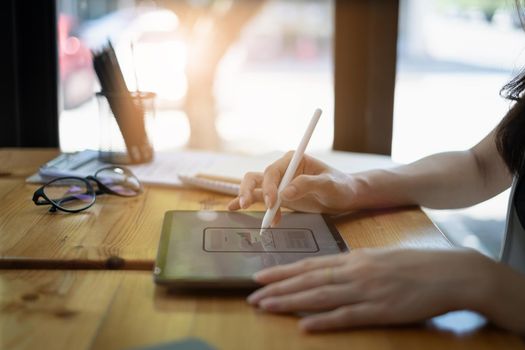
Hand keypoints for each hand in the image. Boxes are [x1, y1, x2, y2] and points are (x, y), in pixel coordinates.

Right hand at [228, 152, 355, 222]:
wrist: (345, 196)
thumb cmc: (340, 186)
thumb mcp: (329, 184)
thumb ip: (307, 185)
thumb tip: (285, 193)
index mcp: (294, 160)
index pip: (273, 171)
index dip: (268, 186)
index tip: (271, 202)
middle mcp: (283, 169)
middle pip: (258, 177)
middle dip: (250, 190)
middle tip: (248, 205)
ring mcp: (279, 183)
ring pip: (254, 186)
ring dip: (247, 197)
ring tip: (241, 209)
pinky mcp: (278, 196)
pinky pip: (258, 198)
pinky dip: (247, 202)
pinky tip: (233, 208)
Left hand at [247, 248, 498, 331]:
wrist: (448, 272)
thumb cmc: (412, 264)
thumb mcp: (377, 257)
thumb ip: (351, 264)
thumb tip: (327, 271)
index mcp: (353, 259)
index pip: (310, 265)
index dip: (282, 271)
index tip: (259, 276)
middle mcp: (354, 272)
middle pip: (308, 281)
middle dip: (278, 289)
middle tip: (252, 296)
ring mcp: (366, 291)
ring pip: (320, 297)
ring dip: (290, 303)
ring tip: (267, 307)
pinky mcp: (381, 311)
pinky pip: (347, 317)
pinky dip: (324, 321)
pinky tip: (305, 326)